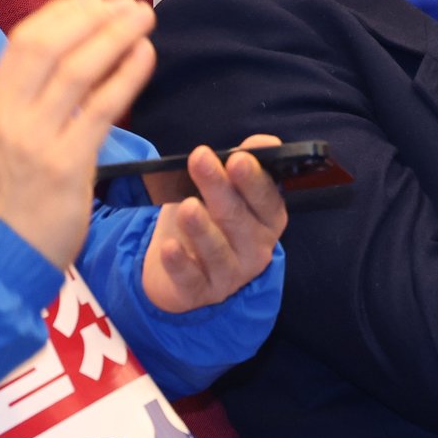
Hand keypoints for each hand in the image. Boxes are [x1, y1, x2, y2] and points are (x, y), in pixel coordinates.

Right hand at [0, 0, 156, 269]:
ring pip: (77, 70)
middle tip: (129, 5)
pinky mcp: (66, 166)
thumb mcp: (9, 138)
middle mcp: (9, 115)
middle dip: (92, 16)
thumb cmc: (16, 194)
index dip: (63, 12)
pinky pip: (101, 108)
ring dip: (115, 36)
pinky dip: (126, 75)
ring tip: (145, 19)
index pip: (24, 40)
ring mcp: (35, 140)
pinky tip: (146, 56)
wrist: (4, 255)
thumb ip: (34, 98)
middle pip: (49, 45)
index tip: (95, 1)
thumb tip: (78, 51)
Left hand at [141, 135, 287, 312]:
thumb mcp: (226, 187)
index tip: (237, 158)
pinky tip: (169, 247)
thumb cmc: (211, 217)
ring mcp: (229, 276)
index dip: (253, 179)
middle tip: (200, 159)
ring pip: (217, 251)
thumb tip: (265, 143)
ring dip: (202, 228)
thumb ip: (245, 161)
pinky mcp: (199, 294)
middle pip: (239, 220)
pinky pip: (190, 280)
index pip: (267, 199)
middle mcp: (256, 250)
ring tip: (187, 206)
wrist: (183, 268)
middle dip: (219, 188)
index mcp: (268, 220)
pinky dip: (180, 264)